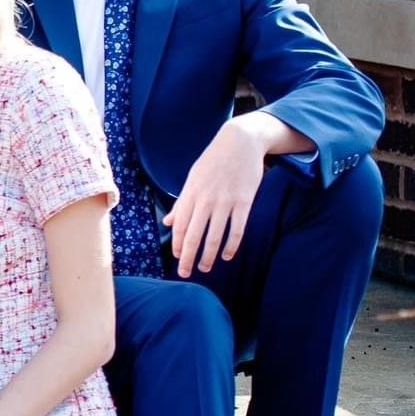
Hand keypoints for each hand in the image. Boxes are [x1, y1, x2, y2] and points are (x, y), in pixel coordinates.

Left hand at [165, 117, 268, 275]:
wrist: (240, 141)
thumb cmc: (213, 161)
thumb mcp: (192, 178)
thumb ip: (182, 202)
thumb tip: (170, 222)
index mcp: (190, 194)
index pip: (180, 226)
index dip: (178, 244)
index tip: (177, 258)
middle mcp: (205, 199)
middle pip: (194, 235)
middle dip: (188, 257)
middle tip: (185, 273)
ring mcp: (225, 201)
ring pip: (215, 236)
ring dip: (209, 256)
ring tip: (205, 268)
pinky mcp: (244, 201)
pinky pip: (237, 229)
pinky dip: (231, 245)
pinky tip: (227, 256)